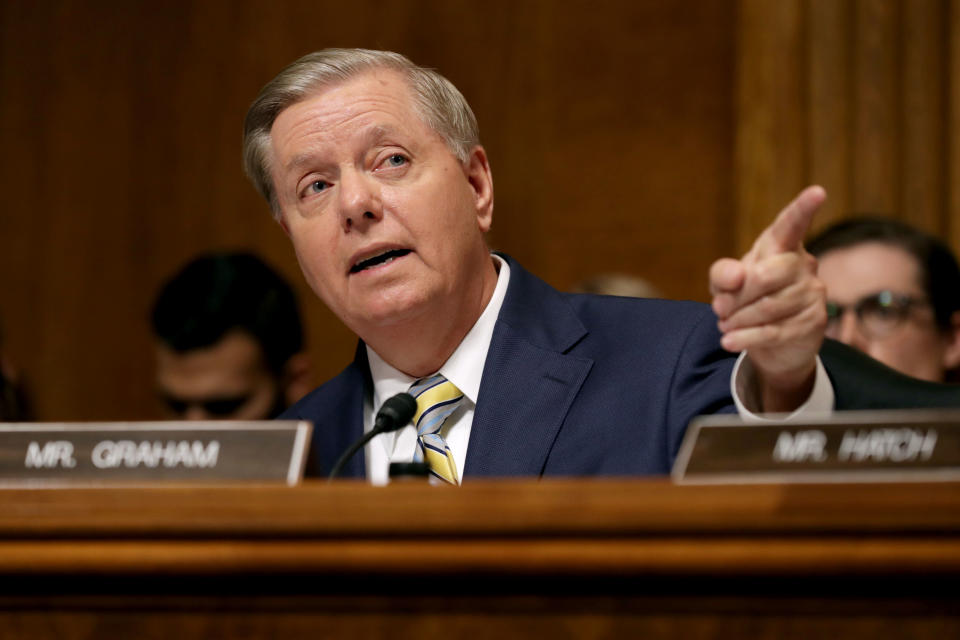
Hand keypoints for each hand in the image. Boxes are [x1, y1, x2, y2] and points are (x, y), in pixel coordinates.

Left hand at [709, 186, 827, 411]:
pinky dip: (746, 338)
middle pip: (765, 275)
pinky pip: (774, 331)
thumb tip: (738, 277)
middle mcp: (802, 265)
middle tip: (720, 308)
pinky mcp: (813, 322)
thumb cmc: (747, 299)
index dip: (802, 209)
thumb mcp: (725, 284)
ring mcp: (813, 293)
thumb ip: (723, 273)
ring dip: (738, 320)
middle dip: (736, 296)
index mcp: (781, 246)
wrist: (770, 340)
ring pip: (767, 306)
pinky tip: (729, 342)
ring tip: (726, 325)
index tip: (817, 192)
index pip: (791, 225)